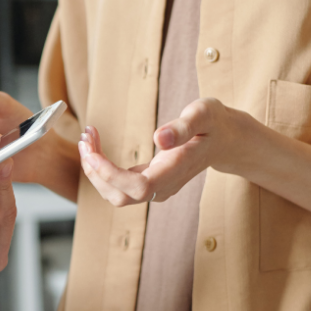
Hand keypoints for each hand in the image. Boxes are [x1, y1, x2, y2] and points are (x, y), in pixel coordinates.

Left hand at [78, 98, 251, 205]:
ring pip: (116, 193)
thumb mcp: (204, 114)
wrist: (225, 140)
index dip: (111, 175)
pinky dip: (102, 167)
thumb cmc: (215, 124)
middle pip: (120, 196)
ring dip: (95, 170)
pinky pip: (119, 184)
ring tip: (87, 138)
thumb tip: (159, 138)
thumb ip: (183, 126)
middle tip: (85, 138)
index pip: (139, 188)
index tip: (92, 152)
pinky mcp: (149, 182)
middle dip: (95, 172)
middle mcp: (164, 186)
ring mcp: (157, 188)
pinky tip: (95, 144)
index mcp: (176, 170)